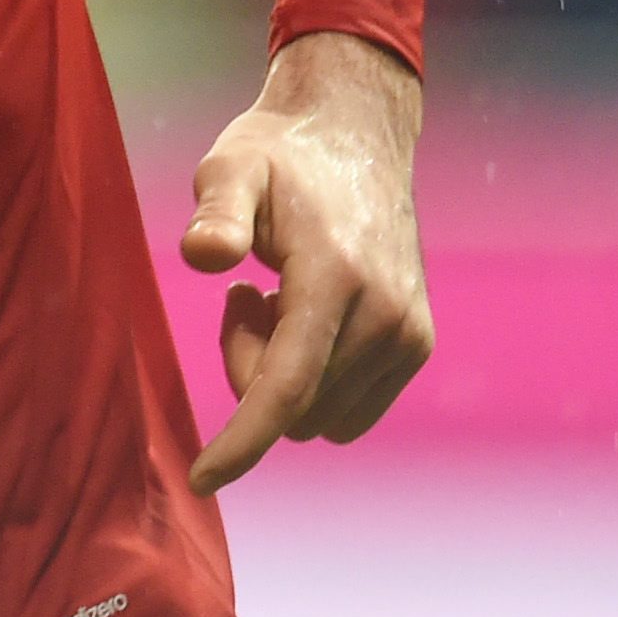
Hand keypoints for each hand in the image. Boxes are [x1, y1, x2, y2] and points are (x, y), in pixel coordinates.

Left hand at [179, 29, 433, 492]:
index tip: (200, 479)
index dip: (242, 441)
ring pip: (320, 416)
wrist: (356, 136)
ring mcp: (409, 334)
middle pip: (292, 405)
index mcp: (335, 277)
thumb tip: (202, 257)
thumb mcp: (230, 166)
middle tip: (241, 296)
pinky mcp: (417, 344)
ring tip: (274, 297)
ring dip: (281, 377)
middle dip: (248, 371)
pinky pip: (349, 408)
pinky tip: (301, 313)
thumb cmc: (279, 154)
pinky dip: (313, 380)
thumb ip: (216, 211)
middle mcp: (386, 316)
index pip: (286, 387)